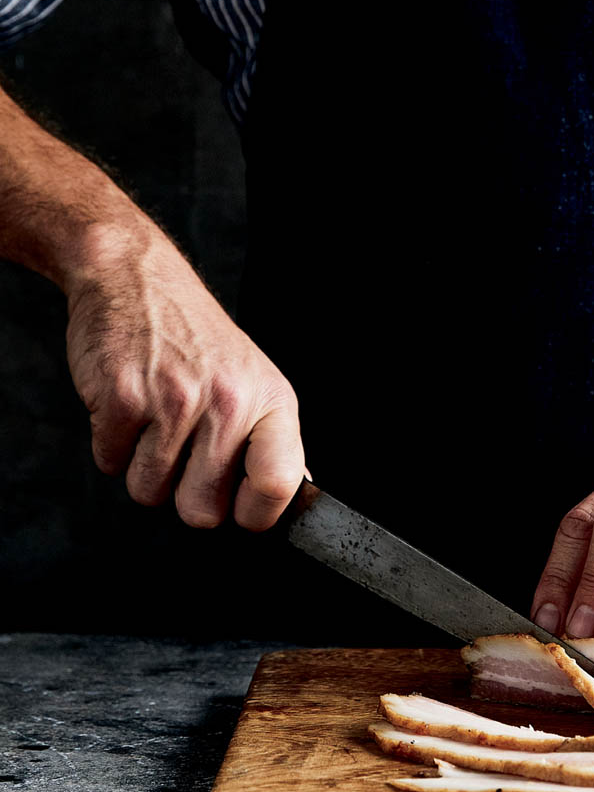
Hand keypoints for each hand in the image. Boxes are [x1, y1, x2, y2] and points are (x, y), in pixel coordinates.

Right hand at [65, 221, 304, 529]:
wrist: (137, 277)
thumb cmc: (195, 338)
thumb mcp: (253, 379)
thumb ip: (268, 440)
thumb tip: (285, 497)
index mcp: (270, 401)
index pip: (279, 485)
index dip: (254, 514)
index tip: (239, 507)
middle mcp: (229, 402)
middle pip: (202, 512)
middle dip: (183, 493)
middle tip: (182, 447)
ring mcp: (176, 401)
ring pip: (149, 493)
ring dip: (143, 465)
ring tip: (154, 416)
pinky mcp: (124, 398)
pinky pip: (110, 464)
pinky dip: (112, 443)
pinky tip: (129, 403)